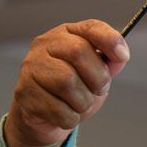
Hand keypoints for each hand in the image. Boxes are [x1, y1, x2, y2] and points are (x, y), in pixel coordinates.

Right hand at [4, 19, 129, 146]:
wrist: (45, 118)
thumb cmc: (73, 90)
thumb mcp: (95, 73)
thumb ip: (110, 62)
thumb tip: (120, 55)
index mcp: (65, 34)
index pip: (90, 27)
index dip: (109, 40)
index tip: (122, 57)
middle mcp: (44, 46)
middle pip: (78, 52)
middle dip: (97, 77)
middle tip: (98, 90)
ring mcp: (31, 68)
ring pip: (67, 82)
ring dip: (83, 101)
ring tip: (80, 104)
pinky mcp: (24, 93)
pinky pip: (58, 109)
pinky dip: (71, 118)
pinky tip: (67, 115)